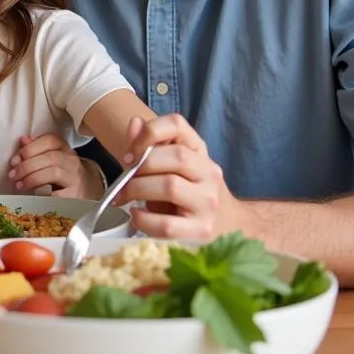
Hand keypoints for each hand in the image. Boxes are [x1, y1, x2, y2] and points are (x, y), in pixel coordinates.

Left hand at [8, 133, 104, 197]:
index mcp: (64, 149)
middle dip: (27, 165)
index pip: (50, 140)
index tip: (15, 160)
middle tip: (13, 175)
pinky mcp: (76, 196)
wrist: (88, 190)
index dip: (30, 148)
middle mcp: (72, 161)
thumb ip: (37, 149)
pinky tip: (33, 196)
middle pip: (50, 157)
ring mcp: (75, 178)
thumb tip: (23, 140)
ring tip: (19, 185)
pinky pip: (58, 194)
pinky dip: (43, 194)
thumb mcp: (52, 159)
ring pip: (54, 172)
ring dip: (32, 178)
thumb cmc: (64, 174)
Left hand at [115, 114, 245, 240]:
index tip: (130, 154)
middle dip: (141, 166)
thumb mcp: (170, 167)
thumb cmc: (188, 195)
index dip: (149, 132)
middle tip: (124, 180)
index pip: (177, 124)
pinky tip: (137, 216)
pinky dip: (143, 219)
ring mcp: (208, 202)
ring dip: (138, 190)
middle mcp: (208, 173)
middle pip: (176, 156)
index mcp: (198, 150)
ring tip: (125, 198)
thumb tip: (135, 123)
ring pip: (171, 186)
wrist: (229, 227)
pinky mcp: (202, 231)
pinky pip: (167, 224)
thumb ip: (149, 146)